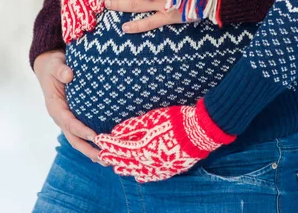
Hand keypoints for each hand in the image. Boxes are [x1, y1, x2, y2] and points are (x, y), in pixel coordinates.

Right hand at [34, 50, 106, 165]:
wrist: (49, 67)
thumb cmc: (53, 66)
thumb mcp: (55, 65)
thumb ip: (61, 70)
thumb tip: (69, 75)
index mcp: (55, 107)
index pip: (69, 122)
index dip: (81, 130)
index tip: (96, 137)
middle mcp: (60, 117)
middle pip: (74, 138)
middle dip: (88, 149)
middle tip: (105, 158)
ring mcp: (67, 119)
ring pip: (78, 139)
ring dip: (92, 150)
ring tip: (108, 159)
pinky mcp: (74, 118)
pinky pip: (82, 133)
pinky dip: (93, 142)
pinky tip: (106, 148)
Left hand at [93, 97, 236, 182]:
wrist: (198, 133)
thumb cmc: (174, 122)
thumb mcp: (150, 120)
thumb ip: (131, 127)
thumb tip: (115, 132)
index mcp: (141, 147)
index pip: (119, 147)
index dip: (108, 143)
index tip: (99, 140)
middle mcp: (147, 161)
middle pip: (125, 161)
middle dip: (113, 157)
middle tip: (101, 156)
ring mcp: (158, 168)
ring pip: (136, 171)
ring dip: (125, 168)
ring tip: (116, 168)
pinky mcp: (169, 171)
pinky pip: (152, 177)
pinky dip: (143, 177)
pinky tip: (138, 178)